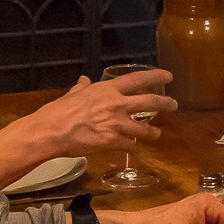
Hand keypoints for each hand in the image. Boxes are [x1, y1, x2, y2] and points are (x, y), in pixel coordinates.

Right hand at [28, 71, 171, 153]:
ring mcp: (115, 124)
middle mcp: (116, 104)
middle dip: (166, 103)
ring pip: (144, 128)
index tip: (168, 76)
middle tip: (174, 105)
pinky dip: (133, 146)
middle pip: (150, 102)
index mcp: (107, 90)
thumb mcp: (72, 95)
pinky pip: (129, 145)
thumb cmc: (58, 112)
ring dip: (152, 132)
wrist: (50, 132)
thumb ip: (82, 88)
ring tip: (156, 134)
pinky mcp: (111, 142)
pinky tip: (133, 148)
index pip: (138, 79)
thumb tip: (83, 80)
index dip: (156, 76)